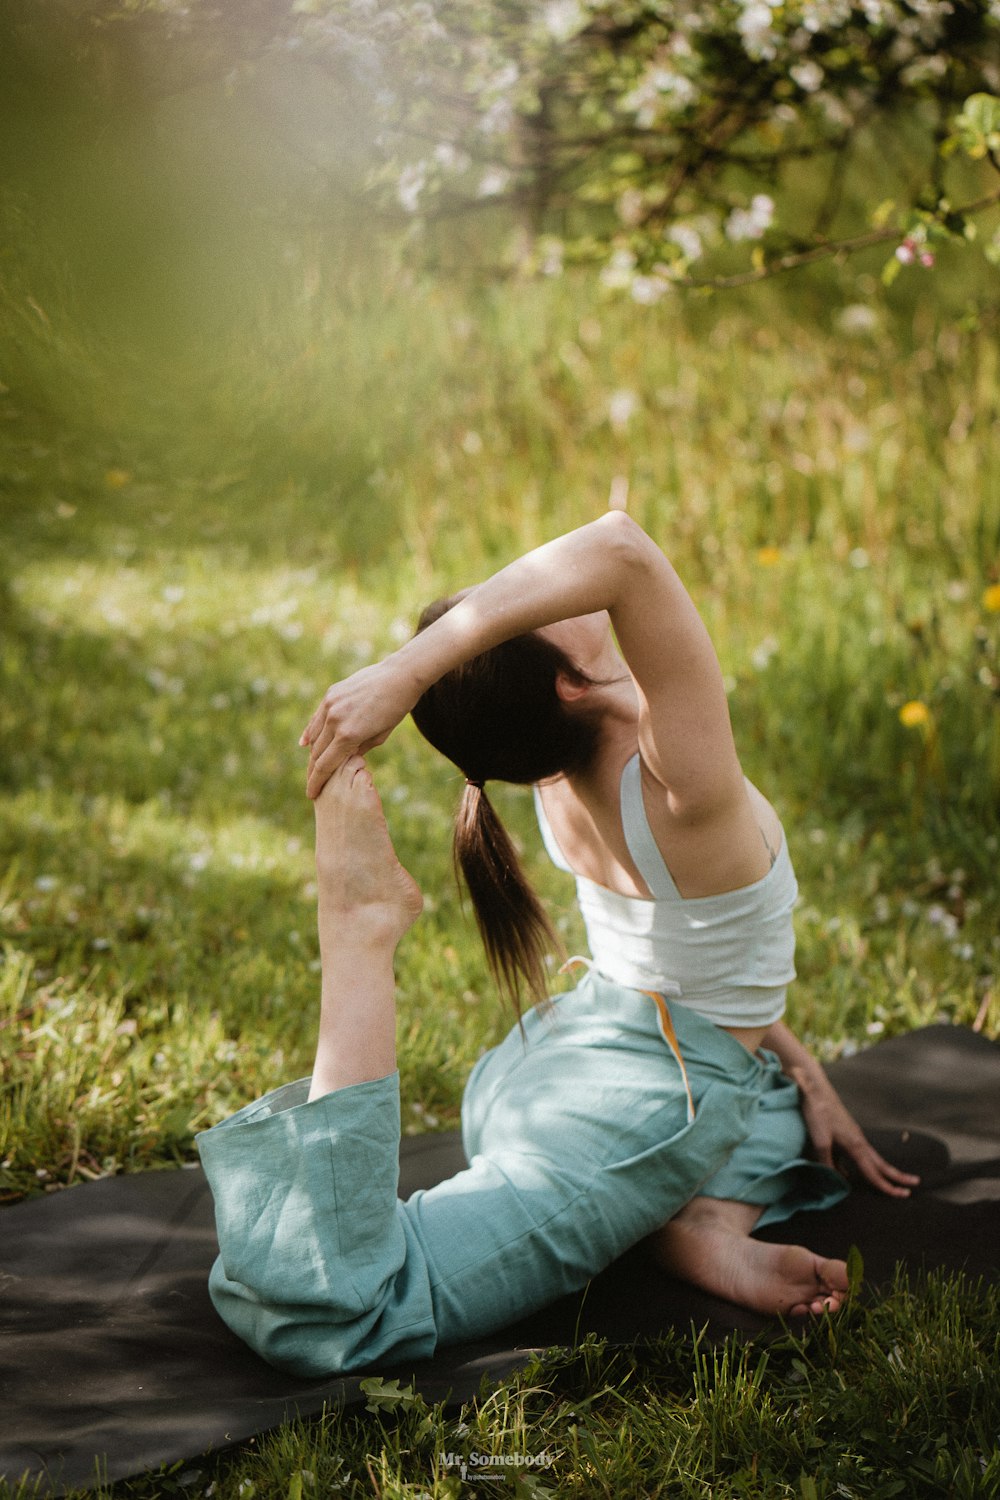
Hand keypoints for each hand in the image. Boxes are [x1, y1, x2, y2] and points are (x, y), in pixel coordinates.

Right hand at [299, 658, 419, 798]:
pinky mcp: (330, 694)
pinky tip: (305, 743)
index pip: (325, 765)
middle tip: (312, 783)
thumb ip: (359, 750)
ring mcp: (330, 705)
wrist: (398, 677)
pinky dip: (310, 731)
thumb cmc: (395, 709)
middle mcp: (335, 720)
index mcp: (349, 735)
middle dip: (313, 770)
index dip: (316, 782)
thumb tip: (344, 761)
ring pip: (314, 735)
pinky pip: (316, 718)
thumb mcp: (380, 736)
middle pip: (317, 752)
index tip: (312, 794)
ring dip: (312, 752)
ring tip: (312, 766)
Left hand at [790, 1065, 920, 1197]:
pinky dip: (859, 1165)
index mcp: (856, 1145)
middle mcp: (859, 1142)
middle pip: (882, 1165)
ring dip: (881, 1172)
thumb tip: (835, 1181)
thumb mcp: (820, 1141)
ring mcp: (854, 1136)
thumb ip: (828, 1162)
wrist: (816, 1091)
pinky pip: (856, 1155)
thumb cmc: (819, 1113)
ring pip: (871, 1159)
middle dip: (897, 1177)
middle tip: (914, 1186)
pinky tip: (847, 1173)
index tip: (904, 1195)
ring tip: (890, 1182)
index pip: (874, 1172)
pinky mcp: (846, 1134)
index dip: (888, 1187)